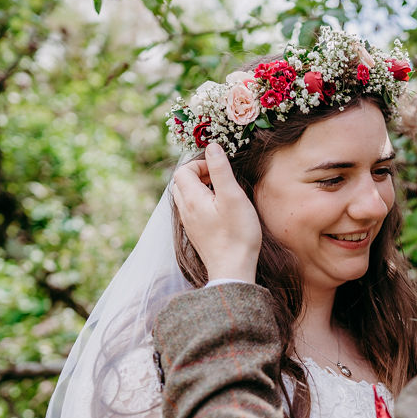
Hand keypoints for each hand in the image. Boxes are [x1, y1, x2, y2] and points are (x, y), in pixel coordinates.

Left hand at [170, 144, 262, 282]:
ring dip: (199, 189)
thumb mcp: (233, 197)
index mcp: (191, 199)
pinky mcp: (197, 235)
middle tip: (219, 179)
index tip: (219, 170)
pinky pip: (192, 212)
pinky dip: (201, 204)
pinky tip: (220, 212)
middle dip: (197, 175)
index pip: (182, 171)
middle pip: (180, 183)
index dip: (199, 164)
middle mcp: (185, 211)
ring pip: (185, 198)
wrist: (232, 270)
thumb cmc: (236, 234)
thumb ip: (221, 170)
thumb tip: (212, 147)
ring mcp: (189, 225)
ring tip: (220, 194)